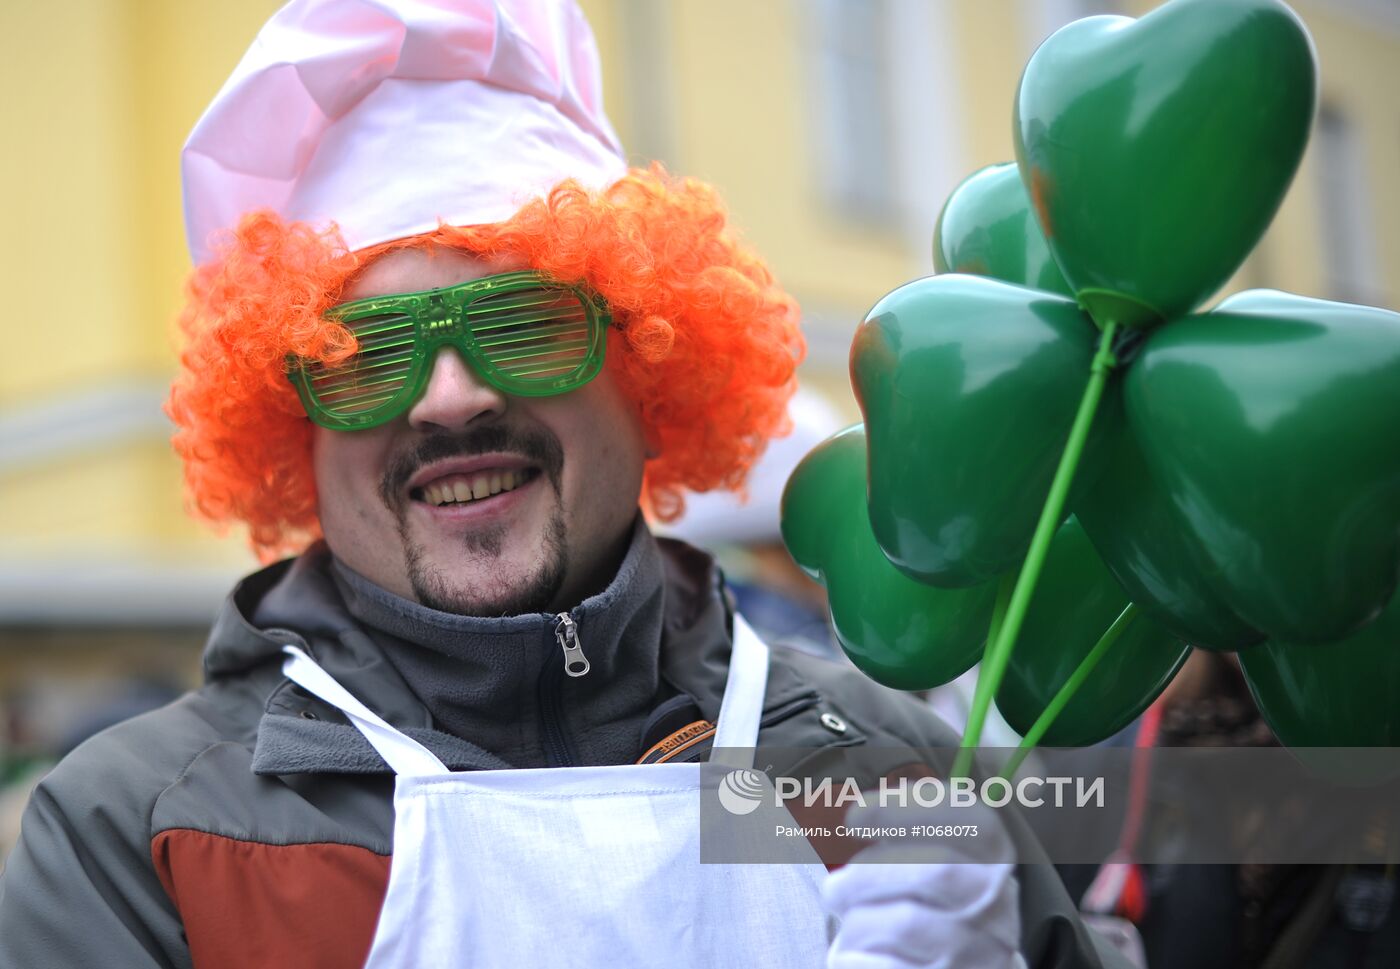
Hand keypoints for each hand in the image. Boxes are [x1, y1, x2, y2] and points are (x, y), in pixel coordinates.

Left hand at [823, 802, 1024, 968]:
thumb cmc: (937, 908)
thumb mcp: (942, 861)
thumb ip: (911, 831)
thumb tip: (858, 812)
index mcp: (994, 862)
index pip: (971, 821)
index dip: (909, 810)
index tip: (855, 817)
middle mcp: (995, 906)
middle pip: (932, 872)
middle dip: (868, 873)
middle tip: (836, 887)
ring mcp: (978, 952)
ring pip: (904, 924)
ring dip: (858, 922)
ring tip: (850, 924)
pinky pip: (884, 966)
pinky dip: (854, 957)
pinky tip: (851, 953)